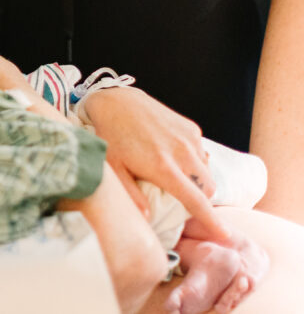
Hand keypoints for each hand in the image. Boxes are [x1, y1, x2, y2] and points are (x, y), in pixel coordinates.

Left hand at [83, 87, 226, 239]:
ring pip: (207, 170)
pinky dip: (193, 159)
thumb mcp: (114, 168)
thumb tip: (146, 218)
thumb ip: (131, 194)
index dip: (211, 220)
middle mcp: (182, 153)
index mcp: (163, 167)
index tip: (225, 235)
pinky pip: (201, 152)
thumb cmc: (110, 136)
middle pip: (207, 188)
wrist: (115, 100)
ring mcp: (189, 138)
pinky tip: (172, 154)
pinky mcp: (190, 126)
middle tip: (180, 198)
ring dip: (197, 178)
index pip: (196, 200)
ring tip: (174, 174)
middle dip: (200, 199)